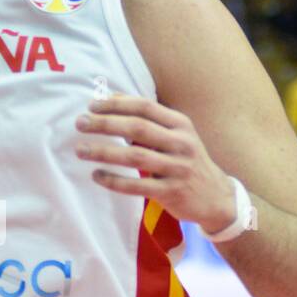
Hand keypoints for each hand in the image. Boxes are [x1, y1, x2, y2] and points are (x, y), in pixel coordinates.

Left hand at [75, 94, 237, 231]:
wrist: (216, 197)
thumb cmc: (187, 161)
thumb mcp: (178, 135)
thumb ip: (150, 120)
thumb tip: (110, 99)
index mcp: (180, 124)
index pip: (144, 107)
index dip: (116, 104)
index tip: (92, 106)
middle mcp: (181, 143)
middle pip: (137, 128)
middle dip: (104, 124)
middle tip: (80, 124)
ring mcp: (177, 168)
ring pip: (134, 157)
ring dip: (104, 152)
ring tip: (81, 150)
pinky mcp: (171, 192)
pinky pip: (137, 186)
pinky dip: (114, 180)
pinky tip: (97, 175)